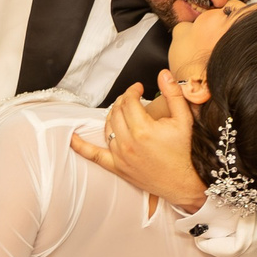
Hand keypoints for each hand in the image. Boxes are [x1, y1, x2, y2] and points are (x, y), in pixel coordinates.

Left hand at [72, 76, 207, 209]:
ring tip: (124, 110)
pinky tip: (72, 138)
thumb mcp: (184, 120)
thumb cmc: (184, 152)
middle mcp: (128, 143)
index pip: (129, 101)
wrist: (182, 182)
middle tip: (133, 99)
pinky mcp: (117, 167)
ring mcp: (120, 156)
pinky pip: (94, 155)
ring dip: (113, 115)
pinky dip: (81, 146)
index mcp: (143, 130)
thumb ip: (173, 94)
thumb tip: (163, 74)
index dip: (132, 90)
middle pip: (117, 111)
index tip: (138, 89)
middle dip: (124, 100)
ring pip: (107, 127)